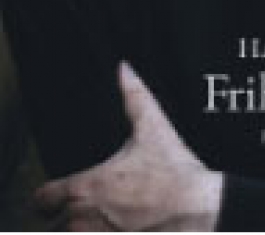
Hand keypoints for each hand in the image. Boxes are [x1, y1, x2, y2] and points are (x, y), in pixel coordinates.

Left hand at [35, 62, 223, 230]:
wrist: (199, 209)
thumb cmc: (174, 171)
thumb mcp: (154, 127)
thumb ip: (134, 96)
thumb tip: (124, 68)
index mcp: (87, 187)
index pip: (42, 200)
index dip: (48, 195)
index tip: (60, 192)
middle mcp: (84, 219)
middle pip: (55, 225)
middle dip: (66, 215)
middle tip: (86, 205)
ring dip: (81, 230)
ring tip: (100, 219)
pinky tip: (117, 228)